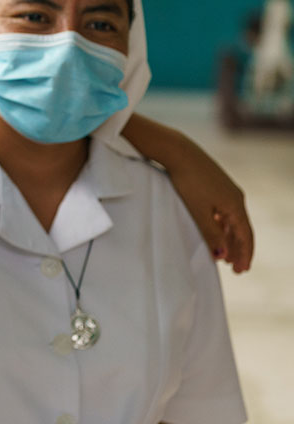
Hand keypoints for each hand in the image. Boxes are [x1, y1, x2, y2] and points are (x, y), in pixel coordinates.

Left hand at [168, 157, 253, 272]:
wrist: (178, 152)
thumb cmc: (188, 182)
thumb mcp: (199, 212)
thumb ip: (211, 234)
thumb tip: (222, 255)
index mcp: (235, 205)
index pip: (245, 236)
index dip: (244, 255)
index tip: (241, 271)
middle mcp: (236, 197)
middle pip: (241, 229)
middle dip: (238, 250)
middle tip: (235, 268)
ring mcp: (226, 189)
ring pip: (232, 220)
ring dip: (229, 238)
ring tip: (224, 254)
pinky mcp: (215, 184)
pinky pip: (223, 210)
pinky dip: (221, 225)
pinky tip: (215, 231)